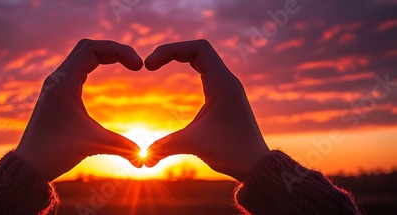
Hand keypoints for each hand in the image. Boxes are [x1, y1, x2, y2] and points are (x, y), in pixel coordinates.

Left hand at [16, 39, 143, 180]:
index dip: (119, 50)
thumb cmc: (56, 152)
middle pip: (87, 47)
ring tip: (126, 63)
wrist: (28, 165)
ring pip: (80, 56)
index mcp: (63, 83)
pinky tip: (104, 75)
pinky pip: (76, 68)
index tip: (139, 66)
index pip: (92, 49)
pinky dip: (93, 64)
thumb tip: (144, 160)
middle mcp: (57, 79)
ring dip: (103, 55)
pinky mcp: (55, 93)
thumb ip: (121, 147)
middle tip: (135, 62)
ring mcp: (55, 84)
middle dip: (114, 50)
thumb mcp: (93, 144)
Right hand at [144, 40, 270, 180]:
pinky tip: (178, 79)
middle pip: (198, 50)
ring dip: (181, 57)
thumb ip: (165, 147)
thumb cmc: (231, 151)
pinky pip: (206, 72)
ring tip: (157, 65)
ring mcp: (227, 88)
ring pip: (203, 59)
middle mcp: (227, 81)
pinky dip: (190, 68)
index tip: (149, 66)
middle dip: (171, 52)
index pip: (198, 49)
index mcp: (222, 84)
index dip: (170, 50)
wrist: (256, 165)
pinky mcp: (225, 97)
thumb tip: (142, 158)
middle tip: (149, 64)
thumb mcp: (193, 144)